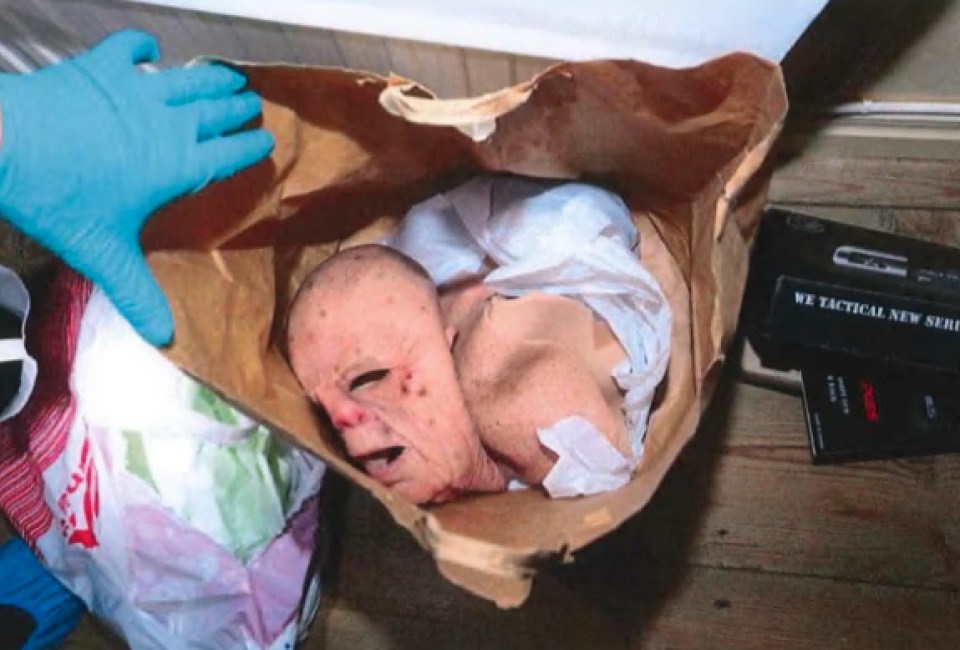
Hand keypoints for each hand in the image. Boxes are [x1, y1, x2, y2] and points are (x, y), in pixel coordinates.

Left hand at [0, 30, 273, 345]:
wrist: (7, 142)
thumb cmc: (61, 199)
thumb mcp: (103, 252)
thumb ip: (138, 293)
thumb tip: (165, 338)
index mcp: (177, 165)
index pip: (228, 154)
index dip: (250, 148)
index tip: (266, 142)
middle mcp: (167, 123)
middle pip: (215, 111)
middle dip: (238, 108)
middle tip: (253, 104)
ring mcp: (135, 91)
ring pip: (186, 79)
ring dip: (211, 77)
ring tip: (229, 76)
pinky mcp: (100, 69)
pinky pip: (130, 49)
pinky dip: (142, 46)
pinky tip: (150, 48)